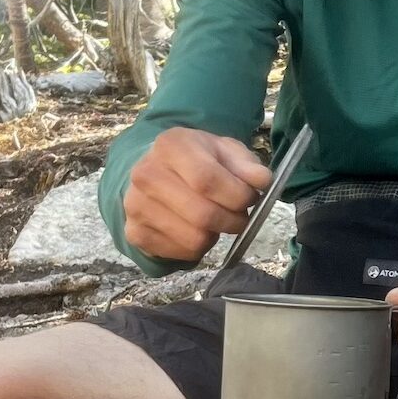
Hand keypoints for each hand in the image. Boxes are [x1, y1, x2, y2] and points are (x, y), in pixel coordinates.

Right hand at [122, 127, 270, 262]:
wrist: (156, 171)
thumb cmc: (197, 160)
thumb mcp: (224, 151)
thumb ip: (246, 164)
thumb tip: (262, 180)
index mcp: (170, 145)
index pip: (207, 179)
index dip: (237, 195)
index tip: (251, 198)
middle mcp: (146, 174)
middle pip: (202, 214)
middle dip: (233, 220)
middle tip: (240, 216)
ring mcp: (136, 205)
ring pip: (195, 238)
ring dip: (216, 235)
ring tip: (216, 220)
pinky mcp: (136, 233)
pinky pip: (182, 253)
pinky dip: (199, 247)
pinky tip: (196, 229)